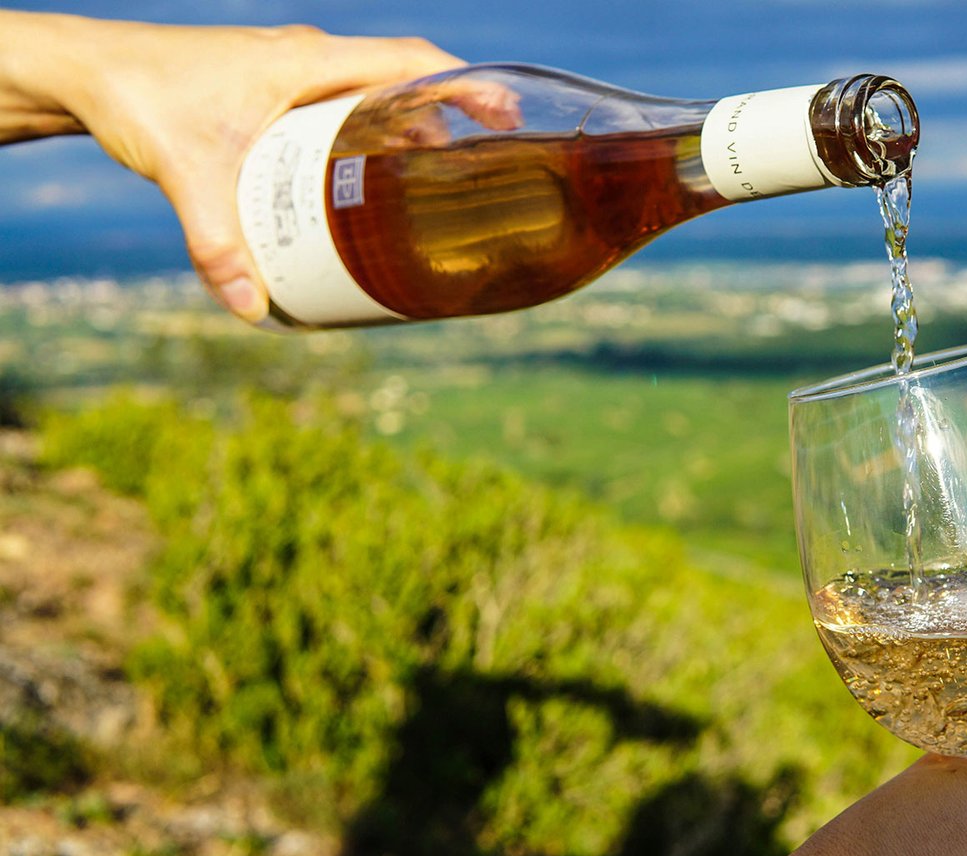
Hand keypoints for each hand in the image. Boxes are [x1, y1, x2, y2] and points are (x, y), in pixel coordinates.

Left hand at [0, 12, 462, 321]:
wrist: (85, 71)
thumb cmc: (137, 97)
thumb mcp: (186, 174)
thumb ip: (217, 244)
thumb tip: (252, 309)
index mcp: (307, 62)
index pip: (410, 61)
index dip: (466, 83)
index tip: (507, 113)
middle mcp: (308, 60)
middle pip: (404, 79)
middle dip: (451, 117)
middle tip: (486, 164)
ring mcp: (293, 73)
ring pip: (373, 93)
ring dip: (411, 127)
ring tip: (439, 180)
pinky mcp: (274, 90)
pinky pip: (343, 105)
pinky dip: (370, 133)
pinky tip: (369, 177)